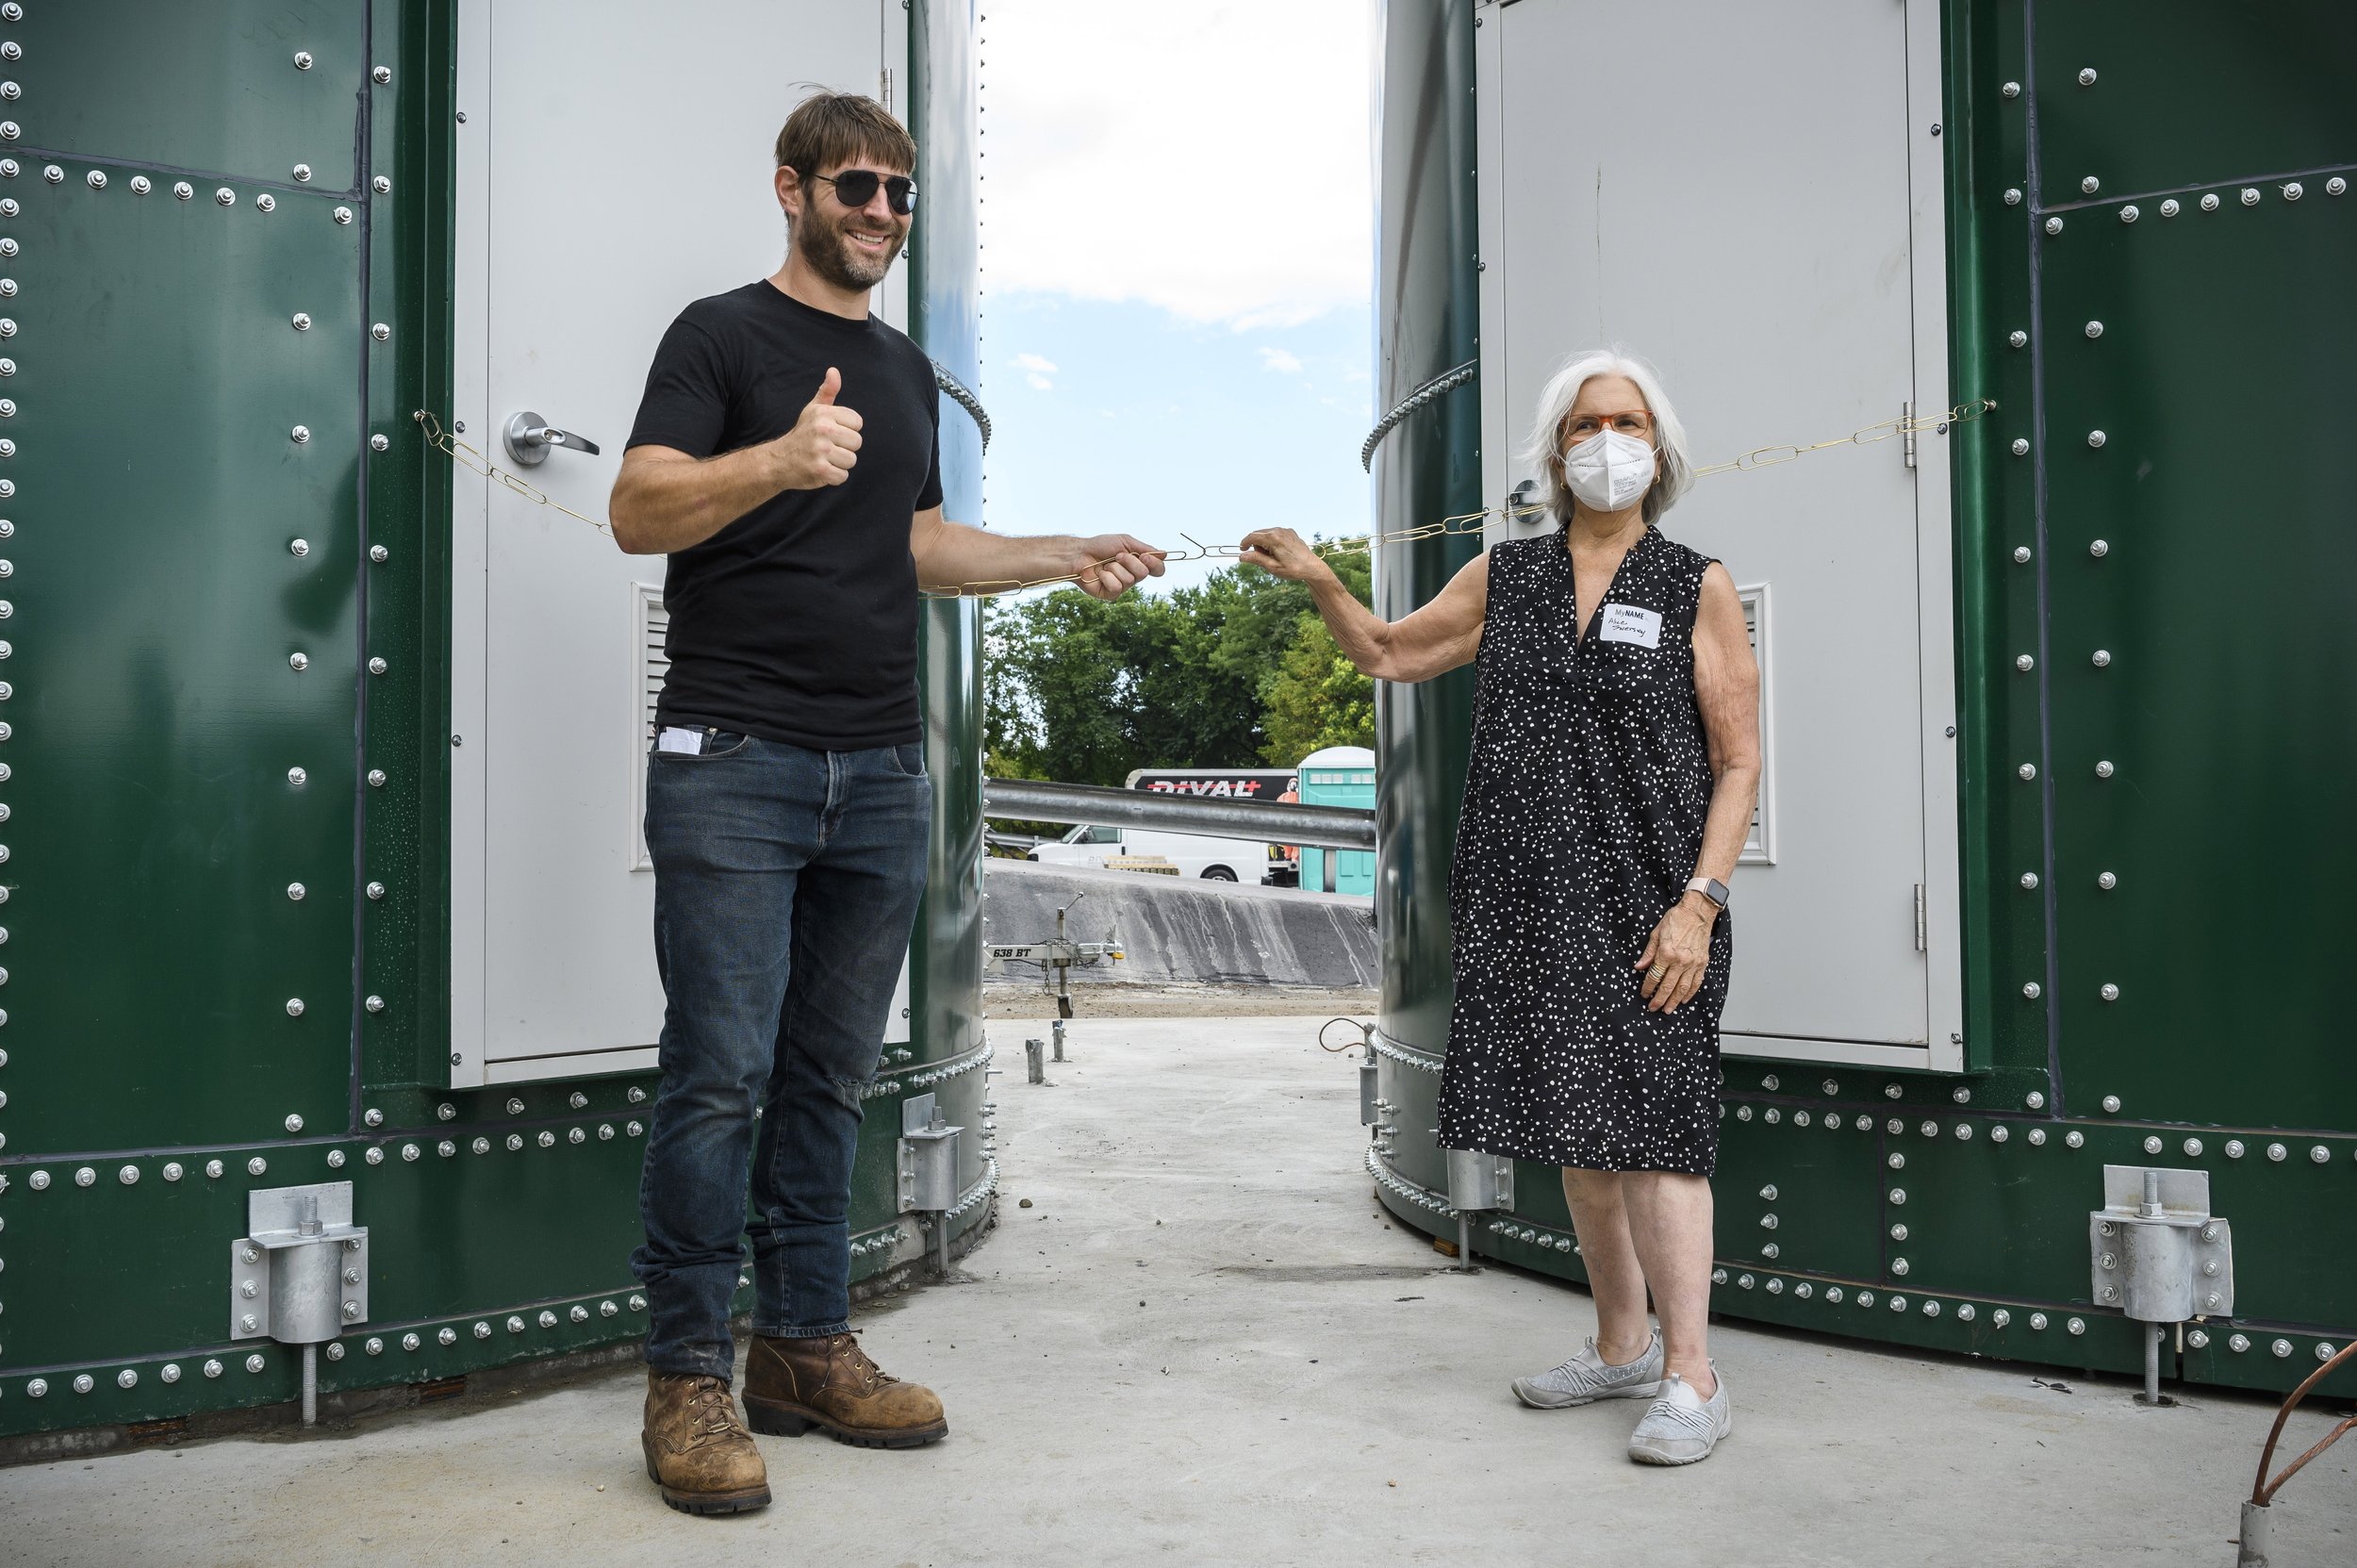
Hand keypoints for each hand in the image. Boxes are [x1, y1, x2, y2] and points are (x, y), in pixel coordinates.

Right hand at [771, 366, 863, 488]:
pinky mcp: (819, 469)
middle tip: (827, 448)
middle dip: (845, 448)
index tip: (832, 433)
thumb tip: (834, 371)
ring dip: (839, 464)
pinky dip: (834, 477)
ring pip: (851, 460)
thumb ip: (827, 391)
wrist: (779, 460)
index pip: (857, 423)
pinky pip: (842, 476)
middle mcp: (823, 429)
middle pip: (857, 442)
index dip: (847, 430)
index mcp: (824, 413)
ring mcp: (820, 450)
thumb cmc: (802, 434)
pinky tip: (822, 470)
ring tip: (824, 458)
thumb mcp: (813, 410)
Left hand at [1072, 534, 1165, 599]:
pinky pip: (1117, 587)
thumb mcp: (1125, 542)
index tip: (1145, 556)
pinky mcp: (1110, 595)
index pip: (1158, 570)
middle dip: (1130, 561)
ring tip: (1105, 564)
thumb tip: (1164, 554)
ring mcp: (1122, 587)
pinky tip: (1100, 574)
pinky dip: (1107, 577)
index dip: (1154, 564)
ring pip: (1129, 580)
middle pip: (1144, 574)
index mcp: (1138, 564)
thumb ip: (1144, 548)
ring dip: (1115, 567)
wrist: (1080, 553)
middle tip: (1117, 556)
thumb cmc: (1101, 546)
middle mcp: (1132, 577)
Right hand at [1238, 527, 1331, 583]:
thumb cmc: (1293, 569)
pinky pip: (1275, 534)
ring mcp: (1286, 531)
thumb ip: (1256, 559)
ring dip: (1264, 544)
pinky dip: (1272, 542)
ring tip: (1274, 557)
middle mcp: (1279, 531)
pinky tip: (1280, 553)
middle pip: (1258, 534)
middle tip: (1264, 559)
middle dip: (1256, 545)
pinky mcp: (1291, 533)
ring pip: (1266, 534)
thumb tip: (1241, 556)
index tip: (1241, 550)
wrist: (1313, 568)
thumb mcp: (1272, 567)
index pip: (1252, 536)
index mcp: (1273, 538)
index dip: (1244, 543)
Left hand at [1634, 894, 1715, 1013]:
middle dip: (1659, 999)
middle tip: (1653, 1008)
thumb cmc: (1676, 920)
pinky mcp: (1702, 963)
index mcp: (1666, 953)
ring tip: (1668, 1009)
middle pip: (1667, 986)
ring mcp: (1693, 963)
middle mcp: (1680, 960)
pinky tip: (1684, 999)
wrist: (1697, 912)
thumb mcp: (1656, 934)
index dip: (1647, 987)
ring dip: (1674, 1001)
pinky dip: (1690, 993)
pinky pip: (1696, 982)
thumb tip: (1639, 967)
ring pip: (1682, 988)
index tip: (1644, 993)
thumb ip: (1648, 953)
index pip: (1654, 976)